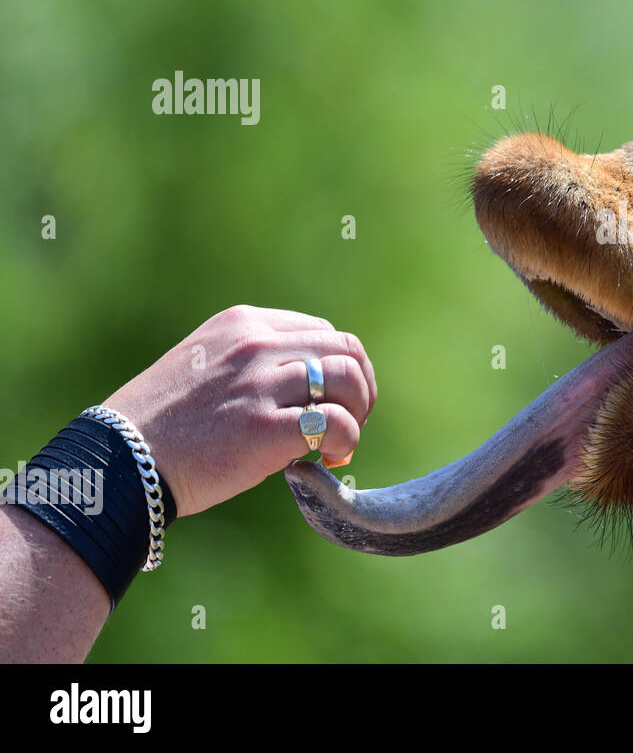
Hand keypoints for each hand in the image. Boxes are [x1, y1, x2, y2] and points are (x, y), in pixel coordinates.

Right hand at [102, 305, 377, 517]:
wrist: (119, 462)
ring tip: (340, 441)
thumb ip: (255, 362)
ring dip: (358, 412)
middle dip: (360, 388)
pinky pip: (335, 423)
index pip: (323, 331)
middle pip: (346, 350)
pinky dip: (345, 440)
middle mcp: (255, 344)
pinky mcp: (264, 428)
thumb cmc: (163, 424)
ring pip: (348, 379)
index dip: (341, 367)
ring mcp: (260, 384)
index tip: (335, 400)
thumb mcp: (207, 365)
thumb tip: (313, 385)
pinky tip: (329, 458)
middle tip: (349, 423)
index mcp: (243, 323)